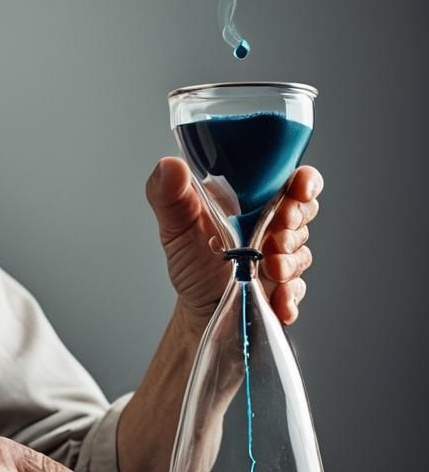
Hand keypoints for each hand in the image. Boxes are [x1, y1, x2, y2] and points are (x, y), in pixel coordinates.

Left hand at [145, 157, 322, 325]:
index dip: (304, 180)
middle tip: (275, 234)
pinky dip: (289, 296)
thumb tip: (170, 165)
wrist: (197, 305)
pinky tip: (277, 300)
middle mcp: (272, 225)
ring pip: (301, 251)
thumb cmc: (191, 258)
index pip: (291, 180)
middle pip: (304, 211)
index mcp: (252, 202)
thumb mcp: (174, 225)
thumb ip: (168, 194)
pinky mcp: (285, 287)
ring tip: (270, 269)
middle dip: (295, 220)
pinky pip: (297, 289)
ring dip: (289, 261)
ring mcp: (282, 256)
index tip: (301, 187)